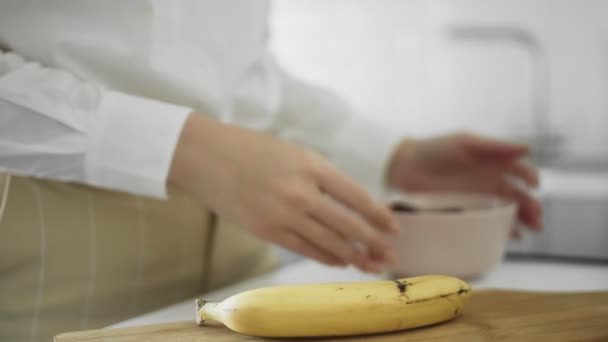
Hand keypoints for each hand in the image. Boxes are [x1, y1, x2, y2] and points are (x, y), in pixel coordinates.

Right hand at [169, 114, 397, 272]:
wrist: (207, 157)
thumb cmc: (252, 150)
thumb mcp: (294, 153)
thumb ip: (321, 177)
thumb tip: (350, 206)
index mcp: (312, 165)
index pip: (357, 196)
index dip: (378, 215)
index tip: (393, 227)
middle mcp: (302, 191)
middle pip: (349, 224)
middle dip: (374, 242)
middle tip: (390, 254)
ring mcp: (284, 214)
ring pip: (330, 242)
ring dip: (354, 256)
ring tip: (371, 264)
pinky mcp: (267, 231)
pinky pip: (305, 249)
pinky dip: (326, 257)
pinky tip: (340, 261)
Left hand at [387, 132, 541, 230]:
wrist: (403, 167)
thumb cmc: (434, 149)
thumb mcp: (465, 143)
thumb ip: (495, 146)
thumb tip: (528, 148)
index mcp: (493, 162)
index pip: (521, 171)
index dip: (530, 178)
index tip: (534, 185)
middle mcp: (490, 182)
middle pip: (519, 195)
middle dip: (531, 206)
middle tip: (537, 216)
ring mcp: (480, 199)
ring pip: (508, 211)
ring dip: (523, 220)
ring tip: (531, 228)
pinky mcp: (467, 213)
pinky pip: (490, 223)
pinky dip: (503, 230)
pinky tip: (512, 236)